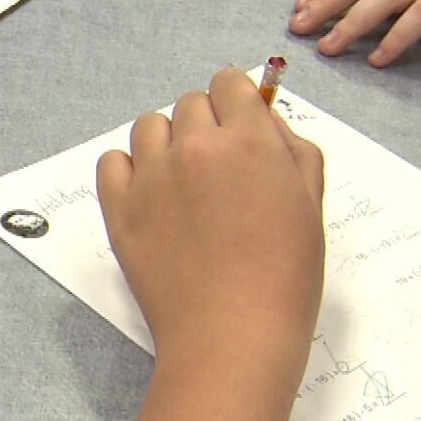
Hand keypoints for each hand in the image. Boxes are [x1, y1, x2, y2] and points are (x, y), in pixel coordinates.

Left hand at [98, 68, 324, 384]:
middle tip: (216, 169)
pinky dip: (127, 170)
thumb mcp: (309, 204)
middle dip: (204, 125)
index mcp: (249, 140)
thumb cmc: (283, 279)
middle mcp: (196, 147)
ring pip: (148, 127)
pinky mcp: (119, 209)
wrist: (232, 337)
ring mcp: (152, 177)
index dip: (236, 104)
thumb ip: (292, 150)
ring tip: (181, 182)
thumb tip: (265, 119)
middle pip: (189, 103)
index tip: (237, 128)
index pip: (229, 83)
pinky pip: (111, 162)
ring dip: (165, 142)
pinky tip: (149, 196)